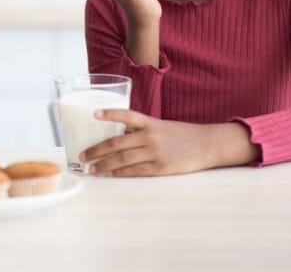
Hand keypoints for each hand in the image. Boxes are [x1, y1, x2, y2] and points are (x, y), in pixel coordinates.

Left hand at [79, 110, 257, 176]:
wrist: (208, 144)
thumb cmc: (184, 135)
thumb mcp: (163, 127)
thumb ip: (143, 130)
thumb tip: (120, 135)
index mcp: (151, 123)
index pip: (127, 115)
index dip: (110, 114)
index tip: (94, 114)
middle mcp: (151, 136)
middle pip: (117, 142)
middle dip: (97, 150)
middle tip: (82, 156)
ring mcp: (156, 152)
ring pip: (123, 159)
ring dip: (105, 165)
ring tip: (92, 169)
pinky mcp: (162, 168)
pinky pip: (136, 171)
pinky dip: (121, 174)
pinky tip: (111, 175)